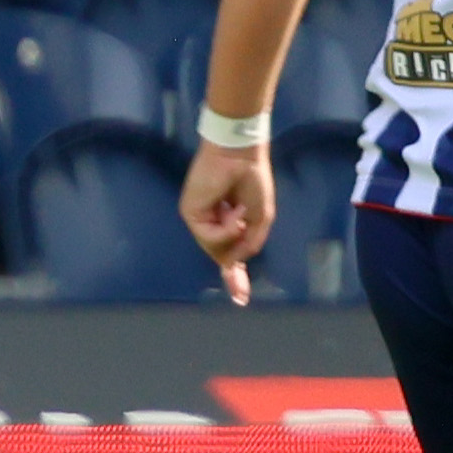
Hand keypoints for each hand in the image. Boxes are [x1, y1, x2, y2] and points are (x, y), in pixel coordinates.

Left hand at [180, 142, 273, 305]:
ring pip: (215, 248)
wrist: (241, 155)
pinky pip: (208, 236)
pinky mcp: (191, 213)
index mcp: (229, 220)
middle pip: (220, 255)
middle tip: (240, 296)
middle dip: (233, 276)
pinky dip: (225, 230)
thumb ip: (250, 242)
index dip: (236, 275)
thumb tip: (233, 262)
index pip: (230, 252)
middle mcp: (212, 221)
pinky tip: (234, 214)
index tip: (241, 297)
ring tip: (242, 213)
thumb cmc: (253, 179)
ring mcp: (201, 218)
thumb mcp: (262, 217)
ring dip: (234, 236)